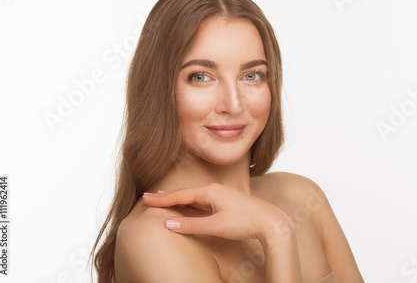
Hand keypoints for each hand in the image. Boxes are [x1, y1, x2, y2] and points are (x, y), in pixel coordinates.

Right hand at [142, 183, 291, 242]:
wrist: (270, 221)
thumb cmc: (244, 222)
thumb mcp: (216, 226)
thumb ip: (192, 225)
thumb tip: (169, 224)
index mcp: (210, 192)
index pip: (180, 195)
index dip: (162, 198)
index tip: (146, 198)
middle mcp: (214, 190)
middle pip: (185, 193)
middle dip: (166, 195)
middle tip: (148, 196)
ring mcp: (220, 195)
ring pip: (193, 196)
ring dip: (178, 198)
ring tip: (163, 197)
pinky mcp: (226, 202)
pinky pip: (202, 200)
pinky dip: (190, 202)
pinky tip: (187, 204)